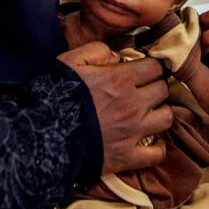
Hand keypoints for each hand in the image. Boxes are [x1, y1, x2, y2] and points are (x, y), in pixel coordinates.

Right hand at [58, 42, 171, 173]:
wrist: (42, 136)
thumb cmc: (54, 96)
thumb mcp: (70, 62)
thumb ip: (96, 51)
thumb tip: (116, 56)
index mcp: (120, 79)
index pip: (155, 67)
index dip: (151, 66)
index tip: (144, 70)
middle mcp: (133, 104)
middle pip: (163, 89)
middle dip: (156, 86)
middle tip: (145, 89)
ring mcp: (132, 132)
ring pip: (167, 117)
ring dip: (160, 112)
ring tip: (149, 112)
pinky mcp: (127, 156)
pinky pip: (157, 153)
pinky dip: (158, 147)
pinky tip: (150, 141)